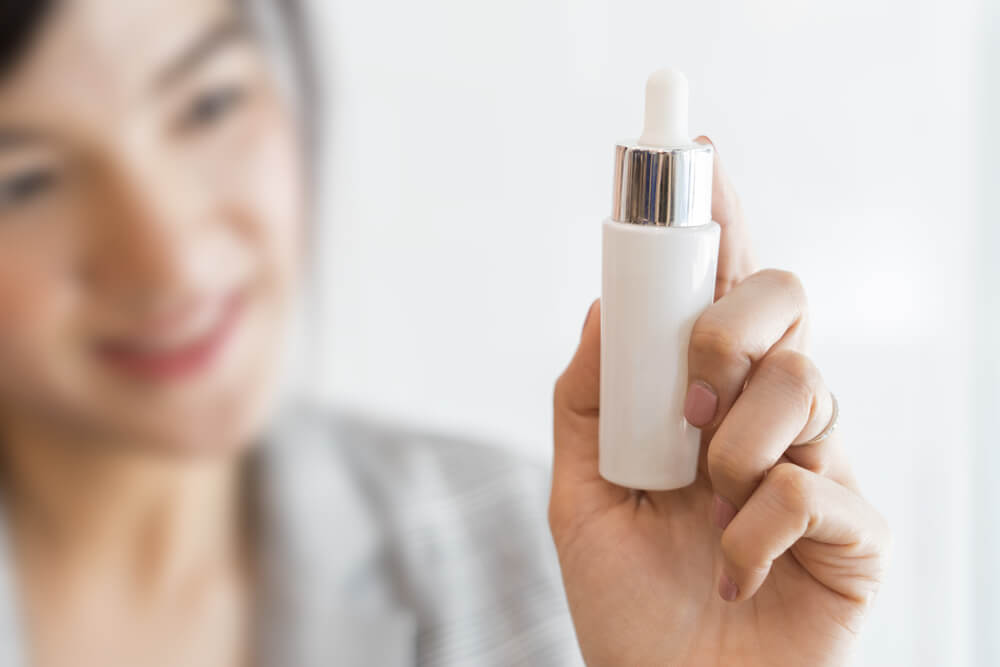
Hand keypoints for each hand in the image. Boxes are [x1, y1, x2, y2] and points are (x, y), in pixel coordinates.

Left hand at [549, 139, 888, 666]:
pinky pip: (815, 487)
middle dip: (735, 318)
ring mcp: (818, 465)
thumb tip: (603, 305)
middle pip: (786, 301)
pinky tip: (736, 574)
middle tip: (695, 382)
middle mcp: (766, 418)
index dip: (721, 220)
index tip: (699, 159)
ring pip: (807, 381)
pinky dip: (756, 532)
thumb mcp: (580, 494)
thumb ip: (588, 400)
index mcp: (704, 402)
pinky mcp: (856, 531)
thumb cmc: (627, 605)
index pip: (722, 290)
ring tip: (706, 500)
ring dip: (737, 444)